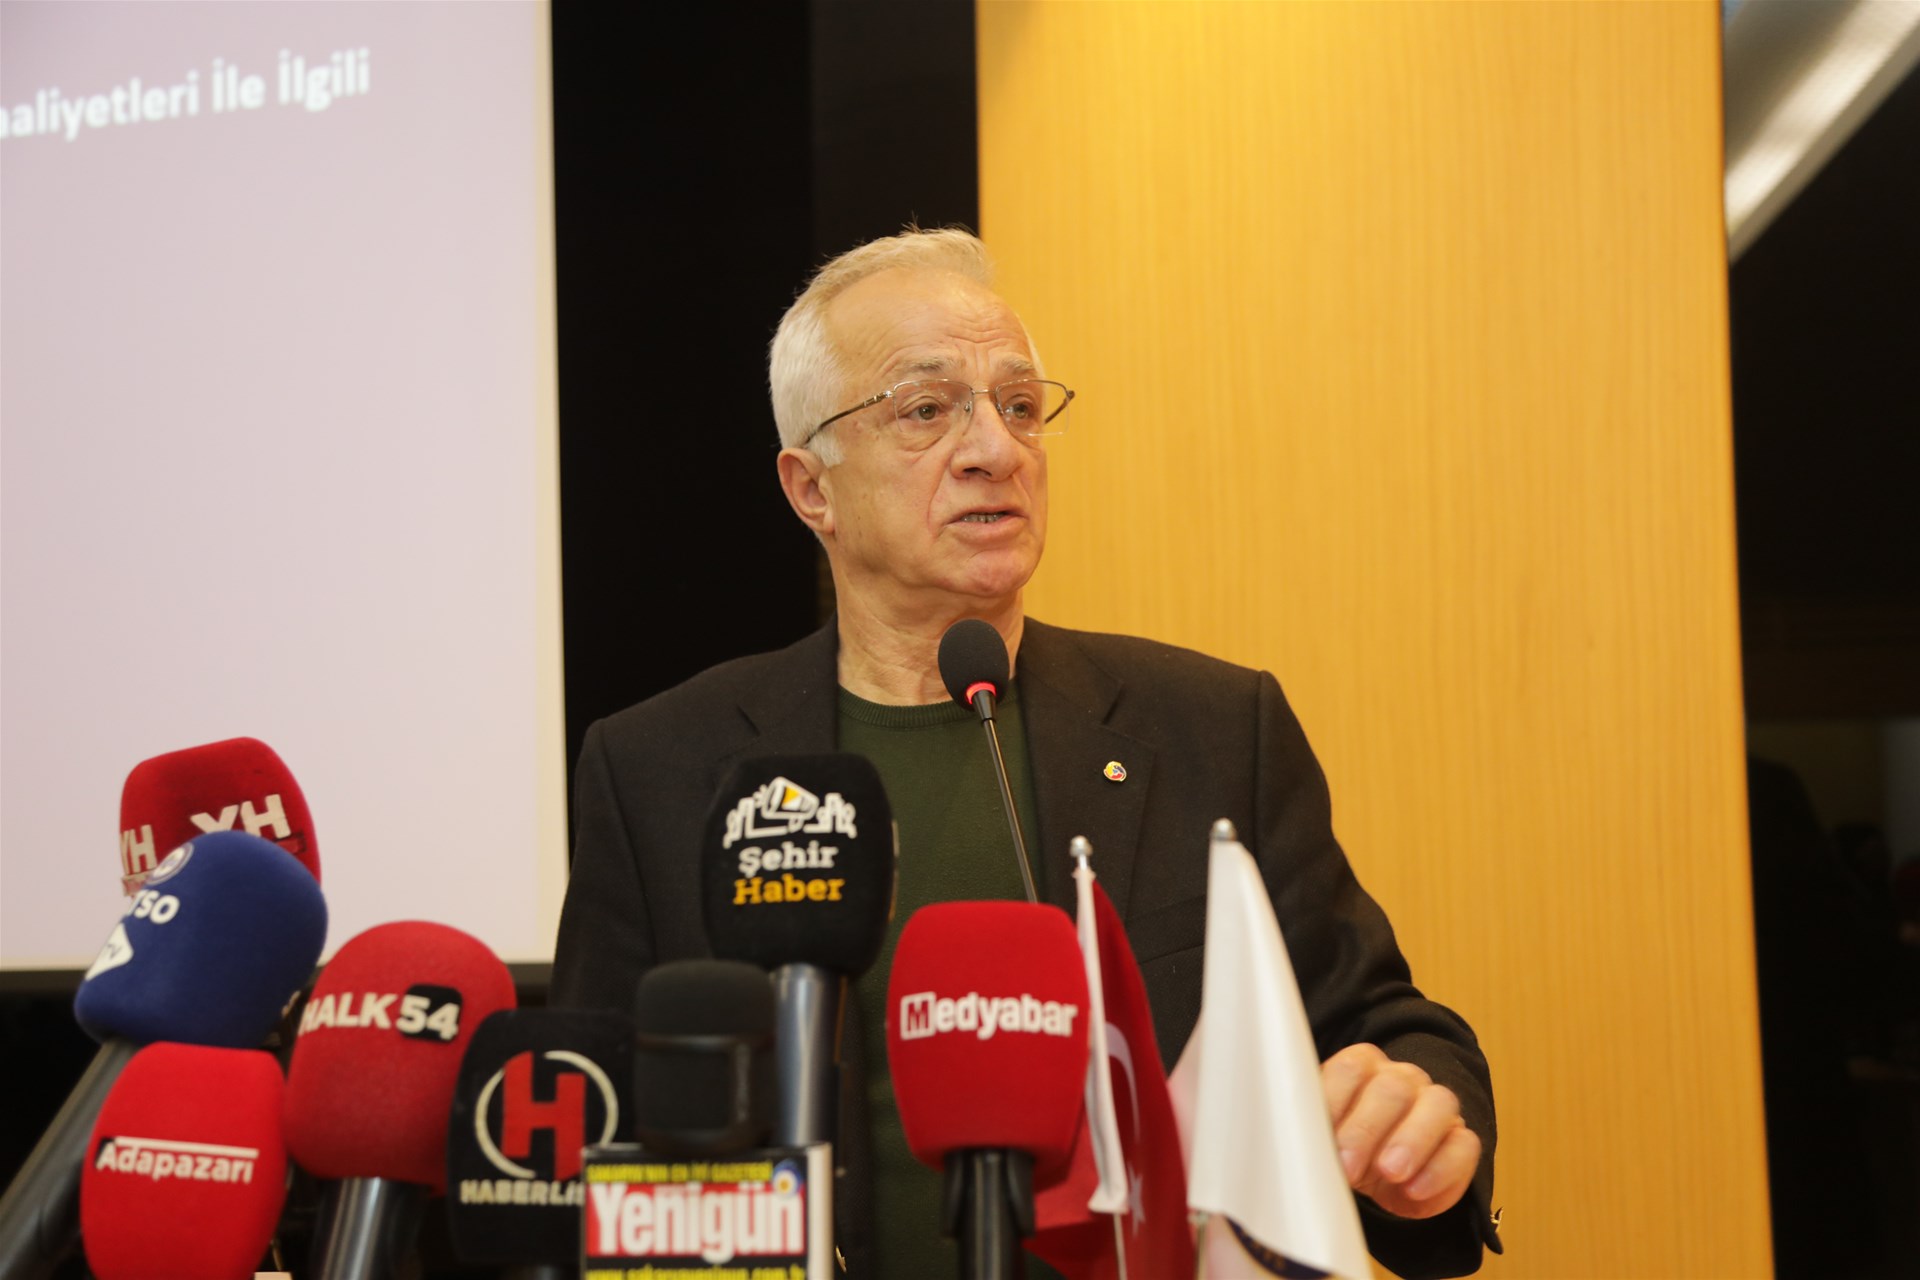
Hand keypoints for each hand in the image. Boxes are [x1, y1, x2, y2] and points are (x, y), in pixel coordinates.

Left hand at [1321, 1043, 1480, 1218]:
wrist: (1380, 1179)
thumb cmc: (1345, 1150)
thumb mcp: (1322, 1139)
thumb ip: (1310, 1132)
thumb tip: (1288, 1145)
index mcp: (1361, 1066)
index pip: (1350, 1069)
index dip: (1334, 1101)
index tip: (1317, 1137)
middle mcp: (1401, 1079)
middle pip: (1391, 1087)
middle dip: (1366, 1129)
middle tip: (1348, 1167)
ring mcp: (1436, 1106)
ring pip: (1437, 1105)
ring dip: (1411, 1140)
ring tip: (1389, 1174)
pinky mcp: (1461, 1140)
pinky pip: (1463, 1145)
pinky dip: (1440, 1169)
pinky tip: (1415, 1191)